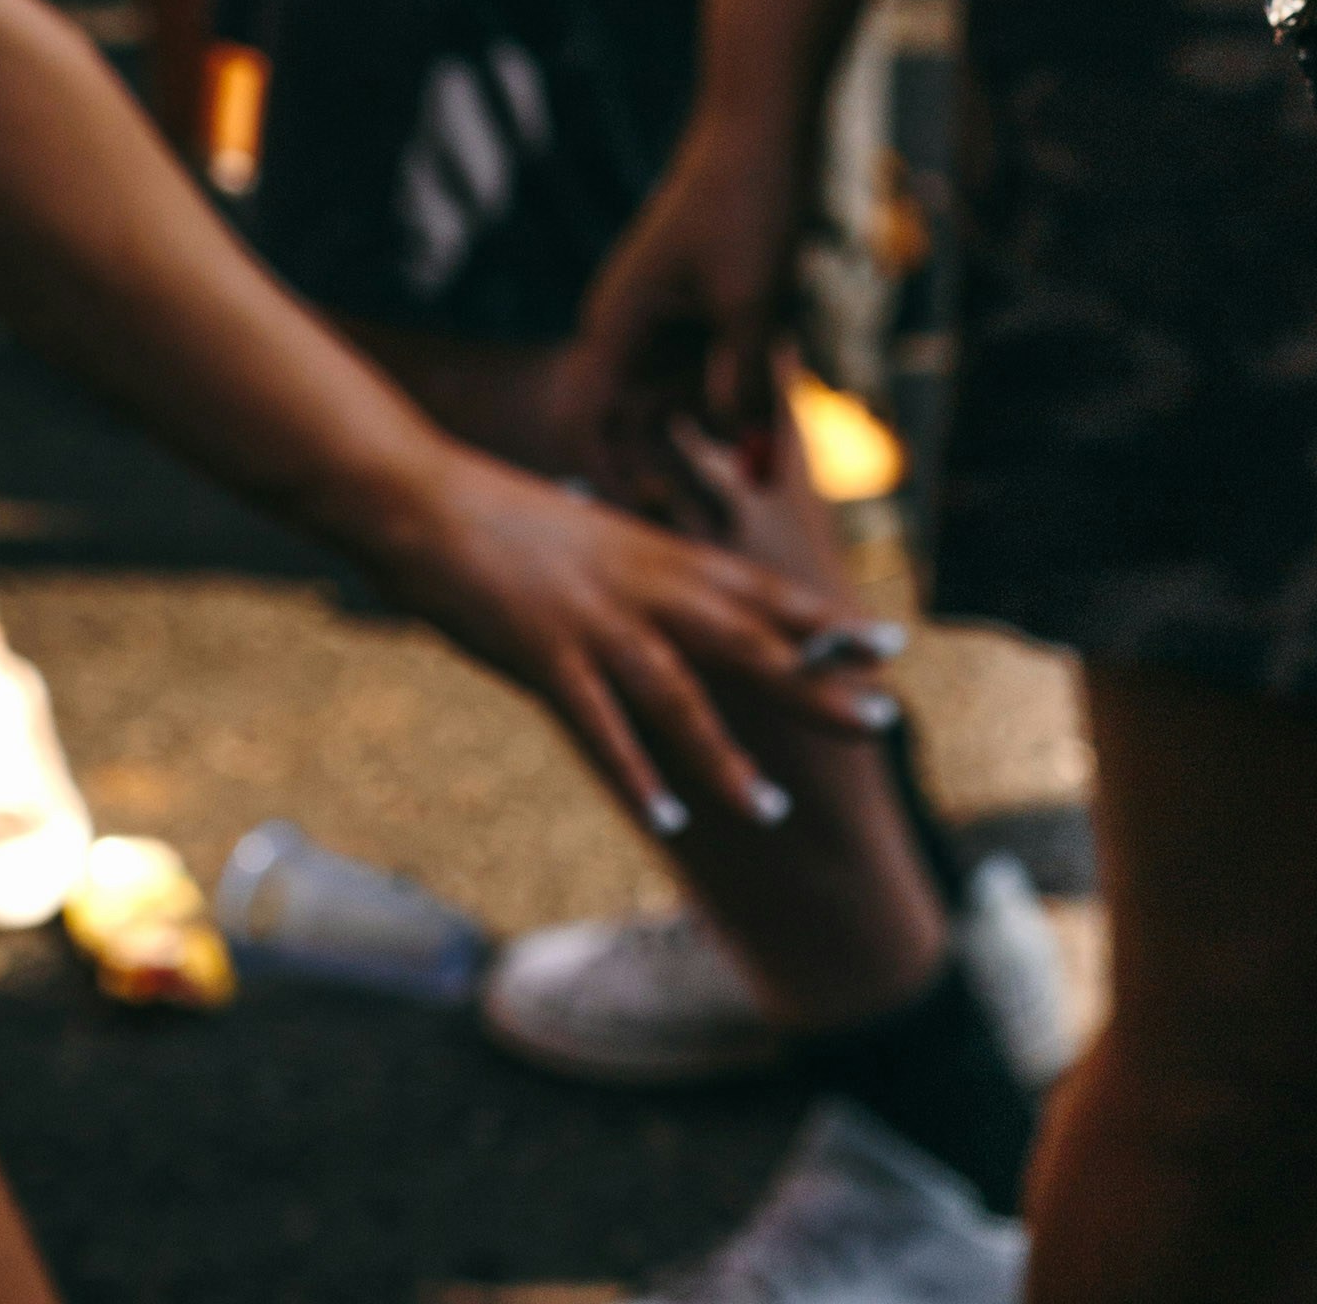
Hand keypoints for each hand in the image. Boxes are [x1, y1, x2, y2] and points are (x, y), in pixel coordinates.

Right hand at [362, 435, 894, 845]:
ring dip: (728, 757)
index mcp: (660, 553)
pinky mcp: (545, 655)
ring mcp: (596, 621)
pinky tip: (670, 818)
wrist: (427, 499)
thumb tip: (680, 602)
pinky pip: (600, 726)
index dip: (825, 621)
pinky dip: (637, 773)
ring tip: (774, 811)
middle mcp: (645, 583)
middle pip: (747, 641)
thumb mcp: (597, 540)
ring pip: (681, 695)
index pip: (761, 590)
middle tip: (885, 721)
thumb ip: (643, 575)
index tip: (889, 644)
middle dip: (818, 683)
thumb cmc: (508, 524)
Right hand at [563, 115, 811, 496]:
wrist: (767, 116)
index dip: (618, 483)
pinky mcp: (700, 297)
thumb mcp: (753, 306)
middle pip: (643, 420)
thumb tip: (750, 477)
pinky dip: (734, 395)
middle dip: (676, 476)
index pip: (596, 427)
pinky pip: (709, 362)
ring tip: (744, 503)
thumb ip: (746, 391)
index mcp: (620, 327)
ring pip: (682, 394)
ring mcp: (664, 310)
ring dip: (713, 439)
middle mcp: (631, 324)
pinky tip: (769, 435)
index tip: (649, 534)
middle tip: (716, 536)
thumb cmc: (750, 201)